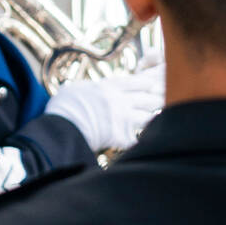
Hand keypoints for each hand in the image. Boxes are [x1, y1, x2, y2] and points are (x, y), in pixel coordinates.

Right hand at [44, 58, 164, 151]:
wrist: (61, 126)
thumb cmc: (65, 105)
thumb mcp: (79, 88)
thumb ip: (94, 87)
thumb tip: (95, 89)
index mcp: (111, 86)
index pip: (141, 80)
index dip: (152, 80)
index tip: (157, 82)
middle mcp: (121, 100)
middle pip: (150, 97)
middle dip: (158, 99)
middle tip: (164, 99)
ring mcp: (122, 118)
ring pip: (149, 116)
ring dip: (152, 118)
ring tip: (155, 119)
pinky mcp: (120, 136)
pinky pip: (138, 139)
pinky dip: (141, 141)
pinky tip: (148, 144)